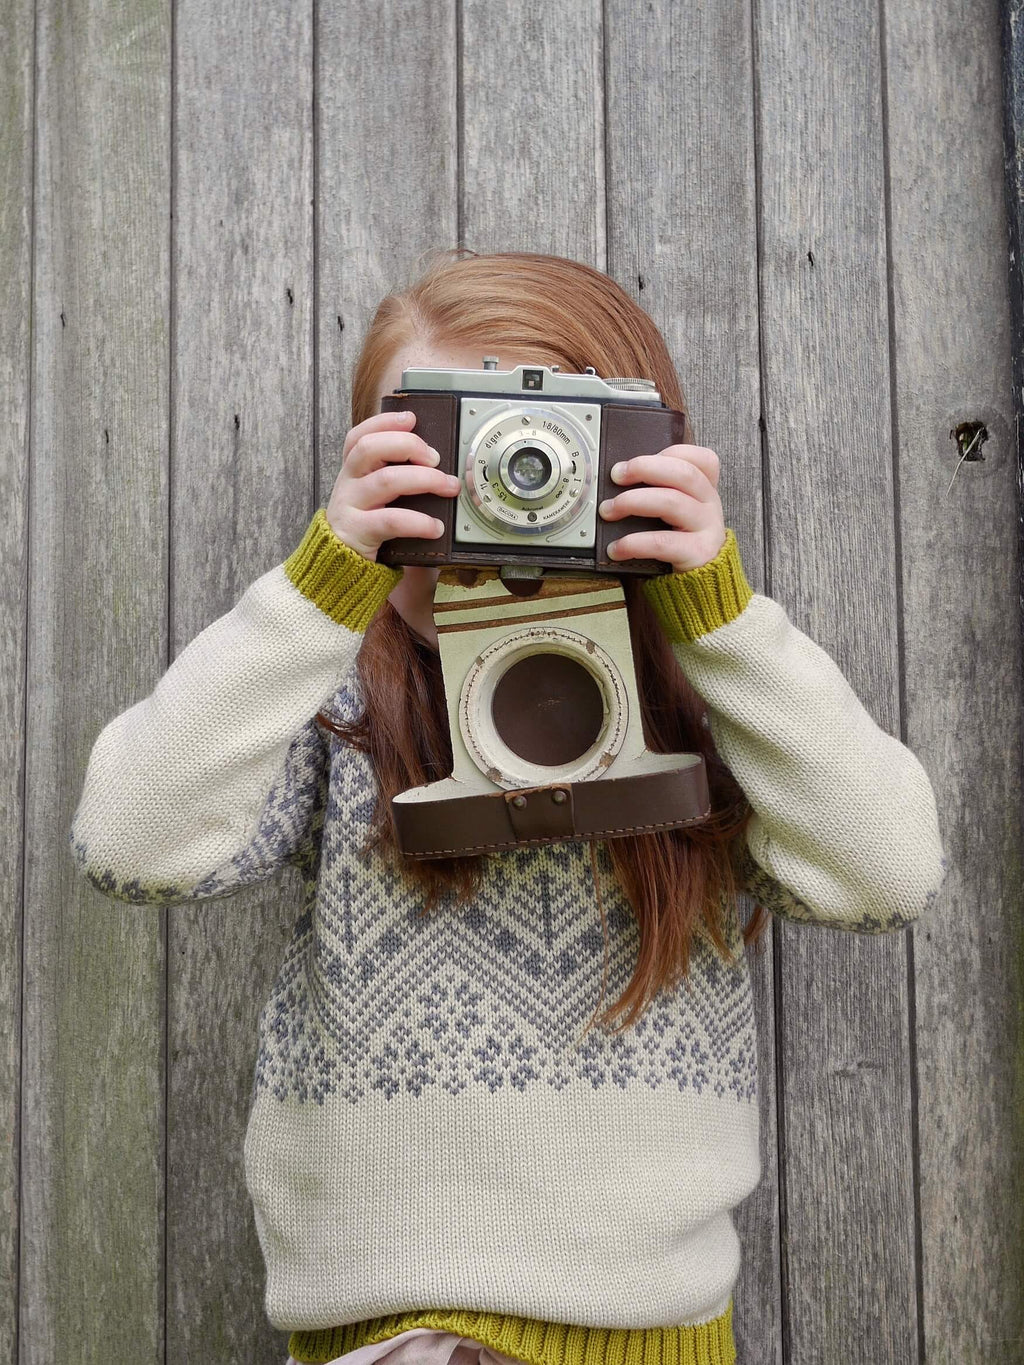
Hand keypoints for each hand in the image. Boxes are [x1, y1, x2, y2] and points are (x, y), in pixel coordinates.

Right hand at [326, 411, 460, 560]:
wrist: (339, 570)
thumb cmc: (367, 531)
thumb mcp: (377, 501)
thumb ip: (398, 481)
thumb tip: (440, 468)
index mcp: (352, 473)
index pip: (358, 437)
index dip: (383, 422)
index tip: (411, 418)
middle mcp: (347, 485)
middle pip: (369, 448)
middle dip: (407, 445)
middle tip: (435, 458)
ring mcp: (350, 508)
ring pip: (385, 480)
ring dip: (424, 479)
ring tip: (448, 487)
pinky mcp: (358, 533)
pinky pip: (391, 520)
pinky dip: (419, 521)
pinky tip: (435, 527)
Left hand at [597, 444, 726, 571]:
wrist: (700, 586)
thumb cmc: (680, 545)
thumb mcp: (676, 515)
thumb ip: (660, 493)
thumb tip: (619, 479)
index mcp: (705, 491)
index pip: (701, 459)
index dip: (670, 453)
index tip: (639, 461)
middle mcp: (710, 505)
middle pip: (683, 473)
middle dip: (644, 468)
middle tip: (616, 475)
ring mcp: (707, 529)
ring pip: (671, 502)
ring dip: (632, 502)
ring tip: (608, 511)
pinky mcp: (697, 554)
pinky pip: (662, 542)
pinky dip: (633, 543)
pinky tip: (617, 548)